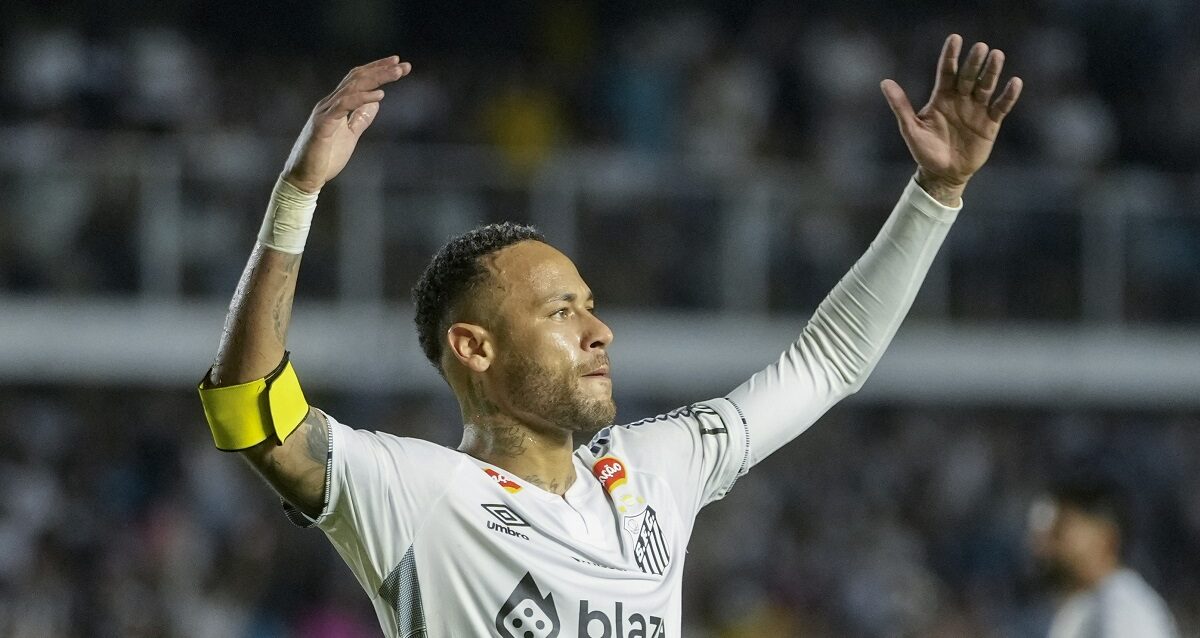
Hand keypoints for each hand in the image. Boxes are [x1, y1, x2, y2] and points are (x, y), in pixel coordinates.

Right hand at [282, 56, 411, 193]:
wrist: (304, 178)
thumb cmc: (325, 158)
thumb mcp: (349, 135)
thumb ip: (360, 119)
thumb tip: (375, 104)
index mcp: (336, 105)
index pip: (358, 80)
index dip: (377, 70)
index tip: (398, 64)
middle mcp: (330, 103)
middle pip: (357, 79)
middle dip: (380, 69)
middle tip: (403, 65)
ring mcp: (325, 112)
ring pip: (352, 87)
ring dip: (376, 78)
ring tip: (397, 73)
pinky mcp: (323, 125)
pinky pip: (344, 106)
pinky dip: (361, 98)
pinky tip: (379, 95)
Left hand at [881, 35, 1022, 204]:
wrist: (943, 174)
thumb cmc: (925, 151)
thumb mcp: (911, 129)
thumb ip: (900, 106)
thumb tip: (885, 82)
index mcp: (942, 97)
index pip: (947, 72)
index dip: (951, 56)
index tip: (955, 38)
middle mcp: (961, 99)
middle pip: (968, 76)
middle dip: (974, 62)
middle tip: (980, 47)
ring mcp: (977, 110)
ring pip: (986, 86)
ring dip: (992, 72)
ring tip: (997, 55)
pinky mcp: (990, 123)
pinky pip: (1000, 106)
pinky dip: (1008, 96)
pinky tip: (1015, 82)